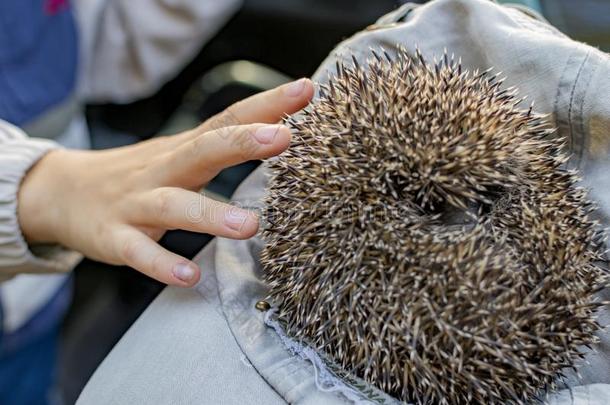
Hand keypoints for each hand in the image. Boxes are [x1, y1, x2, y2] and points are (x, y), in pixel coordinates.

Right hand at [18, 79, 313, 286]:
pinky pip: (138, 252)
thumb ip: (222, 145)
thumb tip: (280, 132)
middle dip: (243, 142)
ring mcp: (136, 203)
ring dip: (211, 214)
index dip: (267, 104)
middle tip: (283, 137)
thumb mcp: (180, 154)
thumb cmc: (140, 175)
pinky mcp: (114, 237)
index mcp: (184, 149)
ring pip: (174, 205)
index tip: (306, 88)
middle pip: (203, 150)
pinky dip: (162, 264)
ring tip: (249, 225)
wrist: (62, 192)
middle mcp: (163, 169)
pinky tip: (189, 276)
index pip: (228, 119)